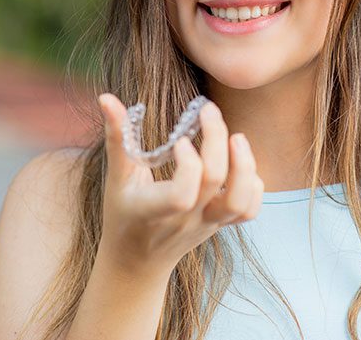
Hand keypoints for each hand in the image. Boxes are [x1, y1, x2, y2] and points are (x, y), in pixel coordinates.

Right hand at [96, 93, 263, 278]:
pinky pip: (249, 211)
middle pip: (214, 181)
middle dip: (216, 139)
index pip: (182, 194)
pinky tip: (240, 163)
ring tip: (237, 137)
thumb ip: (117, 136)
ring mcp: (207, 225)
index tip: (181, 141)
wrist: (138, 262)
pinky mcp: (221, 225)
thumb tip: (106, 97)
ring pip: (239, 202)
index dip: (188, 164)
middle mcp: (185, 220)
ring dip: (244, 165)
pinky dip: (254, 185)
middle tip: (209, 110)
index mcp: (154, 210)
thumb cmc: (123, 214)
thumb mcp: (116, 177)